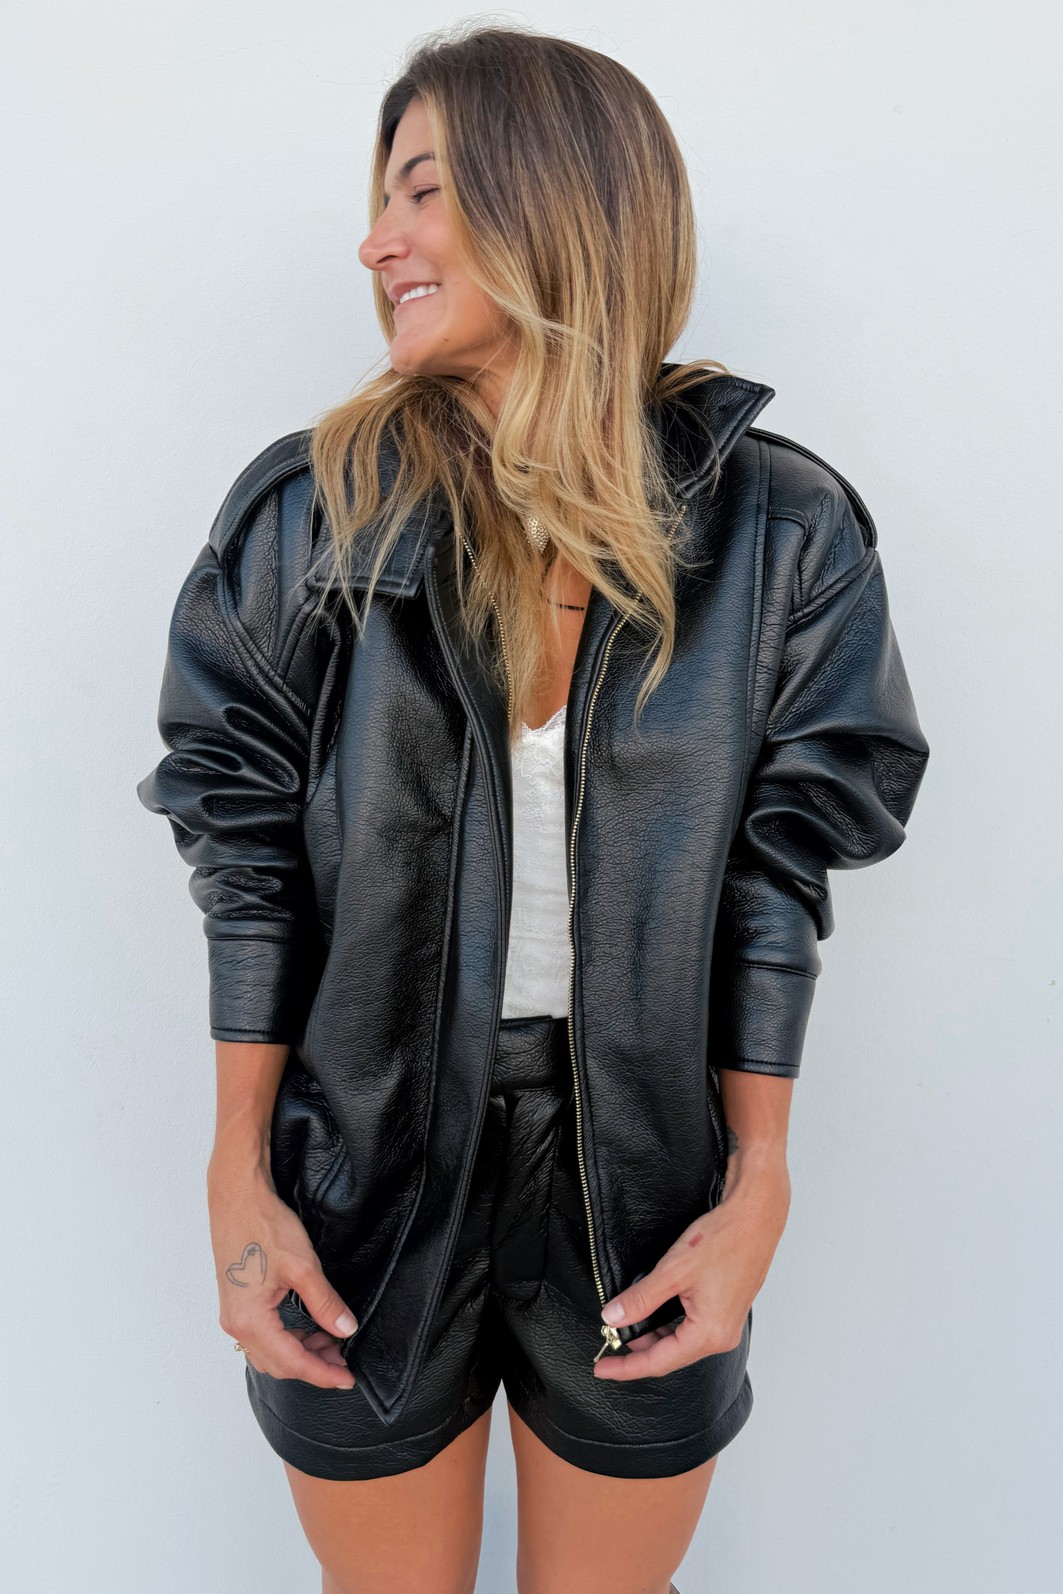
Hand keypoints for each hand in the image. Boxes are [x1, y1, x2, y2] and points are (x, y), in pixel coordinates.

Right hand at [207, 1157, 358, 1389]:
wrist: (236, 1195)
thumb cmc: (263, 1225)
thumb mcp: (302, 1266)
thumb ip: (324, 1303)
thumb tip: (345, 1330)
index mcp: (249, 1320)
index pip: (292, 1362)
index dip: (323, 1373)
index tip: (347, 1379)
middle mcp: (236, 1323)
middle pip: (278, 1363)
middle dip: (313, 1366)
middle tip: (344, 1361)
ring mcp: (234, 1312)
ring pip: (270, 1350)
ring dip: (301, 1352)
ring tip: (331, 1342)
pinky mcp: (237, 1300)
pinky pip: (263, 1334)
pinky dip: (288, 1338)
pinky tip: (309, 1327)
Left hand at [592, 1153, 790, 1380]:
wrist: (755, 1219)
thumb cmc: (722, 1241)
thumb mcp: (672, 1271)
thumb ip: (640, 1299)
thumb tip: (613, 1317)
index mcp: (709, 1333)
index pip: (658, 1362)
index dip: (626, 1367)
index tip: (602, 1367)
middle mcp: (721, 1337)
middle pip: (670, 1356)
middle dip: (638, 1349)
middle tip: (611, 1337)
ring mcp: (727, 1326)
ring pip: (681, 1343)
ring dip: (654, 1337)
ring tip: (628, 1323)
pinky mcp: (727, 1313)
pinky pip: (693, 1330)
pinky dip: (670, 1326)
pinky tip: (655, 1314)